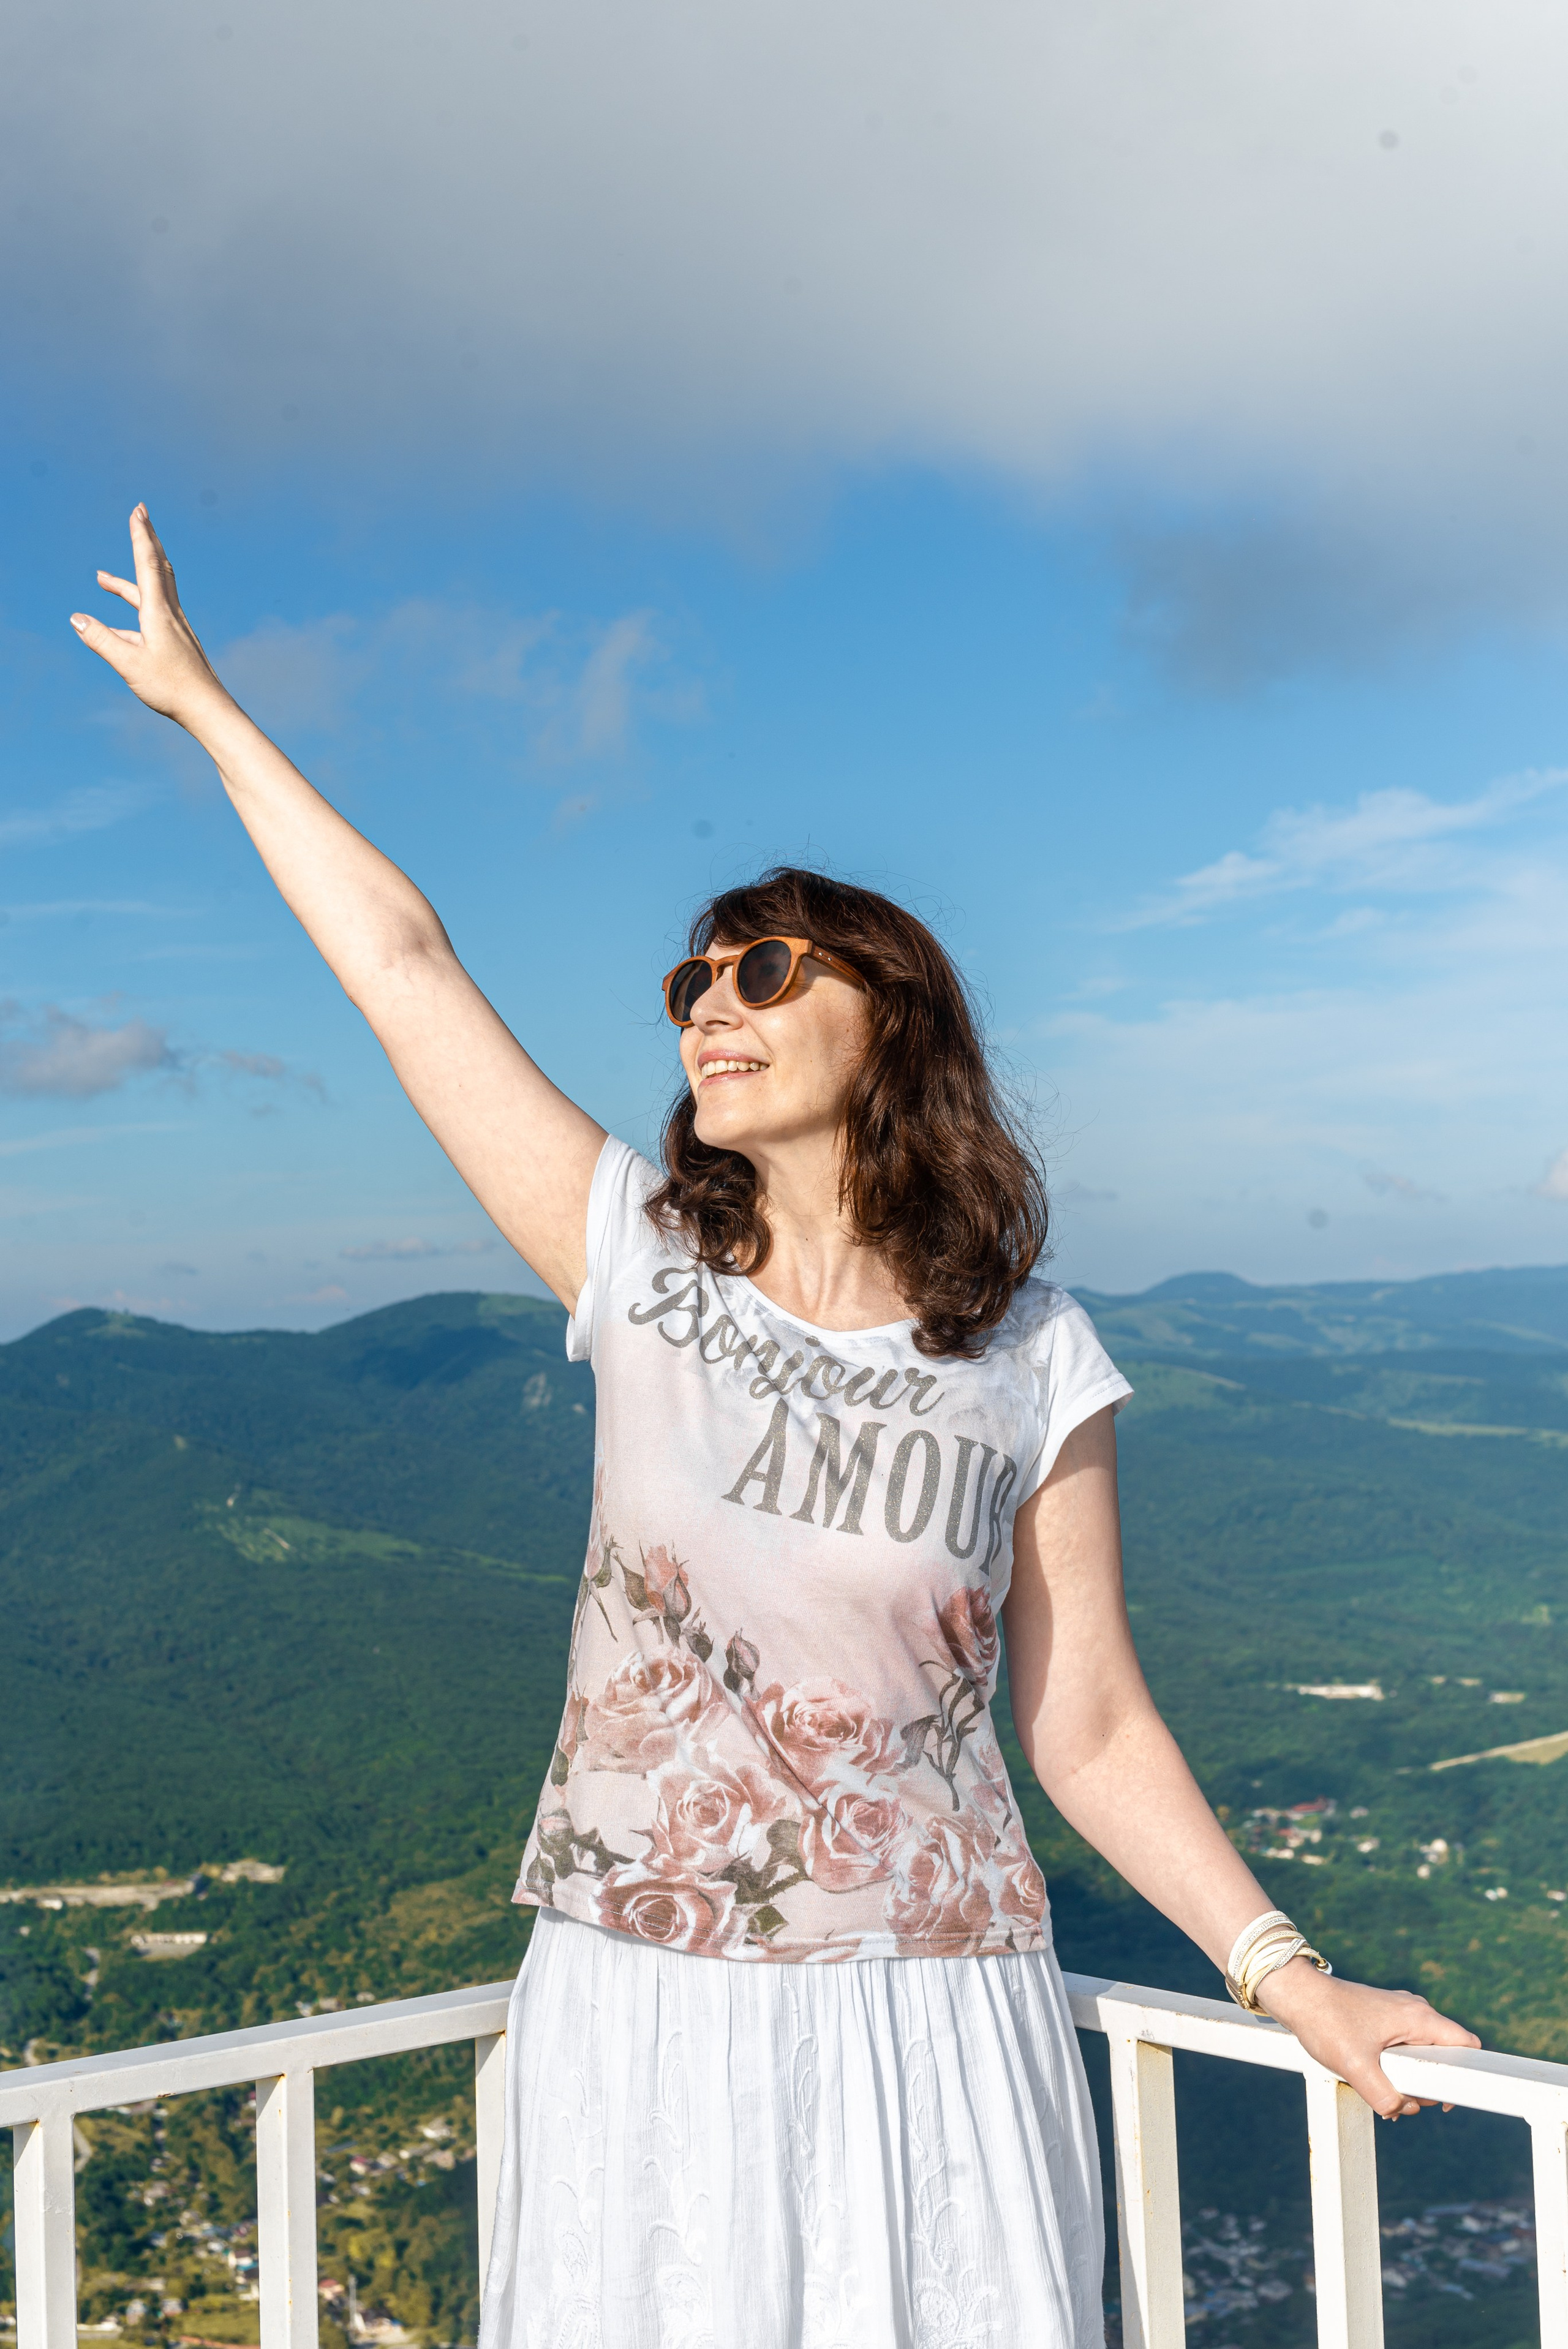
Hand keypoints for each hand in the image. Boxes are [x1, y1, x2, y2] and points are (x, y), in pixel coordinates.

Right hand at [70, 506, 230, 731]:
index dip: (141, 536)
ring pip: (154, 592)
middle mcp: (171, 614)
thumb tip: (76, 618)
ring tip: (101, 579)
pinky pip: (153, 616)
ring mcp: (176, 627)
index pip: (148, 564)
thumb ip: (101, 639)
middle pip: (159, 568)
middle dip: (147, 541)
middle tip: (140, 515)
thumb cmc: (171, 688)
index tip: (138, 511)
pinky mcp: (178, 641)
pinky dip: (134, 611)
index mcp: (159, 612)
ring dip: (128, 581)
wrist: (208, 709)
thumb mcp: (128, 664)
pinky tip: (116, 629)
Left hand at [1257, 1956, 1480, 2118]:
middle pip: (1443, 2057)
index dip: (1464, 2077)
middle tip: (1399, 2096)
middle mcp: (1415, 2012)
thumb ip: (1385, 2095)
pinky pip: (1402, 2050)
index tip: (1440, 2099)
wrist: (1296, 1995)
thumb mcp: (1356, 2067)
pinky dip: (1392, 2068)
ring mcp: (1399, 2014)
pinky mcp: (1383, 2019)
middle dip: (1426, 2085)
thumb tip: (1401, 2110)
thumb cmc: (1327, 2022)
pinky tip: (1369, 2077)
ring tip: (1376, 2084)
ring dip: (1405, 2079)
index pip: (1467, 2046)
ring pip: (1421, 2056)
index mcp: (1419, 2017)